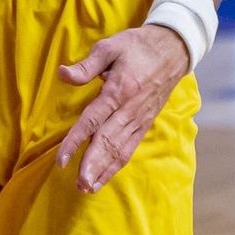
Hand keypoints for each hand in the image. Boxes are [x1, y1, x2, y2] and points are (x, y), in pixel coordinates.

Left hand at [55, 24, 190, 192]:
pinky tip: (104, 176)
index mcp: (119, 91)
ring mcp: (139, 119)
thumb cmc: (137, 47)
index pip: (92, 121)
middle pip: (108, 142)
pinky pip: (130, 147)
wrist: (172, 50)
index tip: (61, 160)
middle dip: (92, 165)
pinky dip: (117, 164)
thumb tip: (63, 75)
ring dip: (104, 170)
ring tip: (87, 188)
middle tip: (78, 185)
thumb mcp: (109, 47)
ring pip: (120, 150)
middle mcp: (130, 110)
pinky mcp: (145, 123)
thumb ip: (86, 66)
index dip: (76, 142)